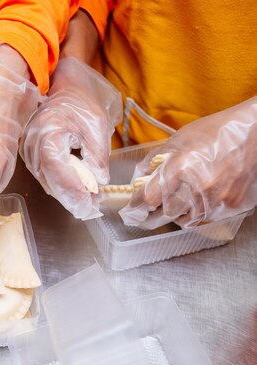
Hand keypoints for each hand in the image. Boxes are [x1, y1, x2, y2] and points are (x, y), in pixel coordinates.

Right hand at [20, 57, 121, 219]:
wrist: (62, 87)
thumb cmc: (79, 101)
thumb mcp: (96, 125)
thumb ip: (98, 155)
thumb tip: (99, 181)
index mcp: (48, 133)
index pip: (57, 169)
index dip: (74, 190)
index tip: (90, 204)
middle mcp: (33, 145)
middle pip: (50, 181)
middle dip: (72, 199)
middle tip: (92, 211)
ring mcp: (29, 152)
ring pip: (47, 182)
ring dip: (68, 195)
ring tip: (90, 202)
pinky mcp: (31, 156)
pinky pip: (46, 176)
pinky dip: (61, 186)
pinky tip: (78, 190)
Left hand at [120, 96, 256, 228]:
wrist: (253, 131)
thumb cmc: (215, 130)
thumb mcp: (178, 139)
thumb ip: (155, 159)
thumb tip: (139, 177)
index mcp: (180, 167)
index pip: (149, 197)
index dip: (138, 204)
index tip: (134, 206)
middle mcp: (198, 185)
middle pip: (166, 213)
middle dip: (155, 213)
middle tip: (150, 210)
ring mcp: (217, 197)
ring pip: (186, 219)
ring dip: (177, 214)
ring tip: (175, 203)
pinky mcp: (231, 203)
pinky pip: (207, 216)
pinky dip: (198, 212)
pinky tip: (197, 199)